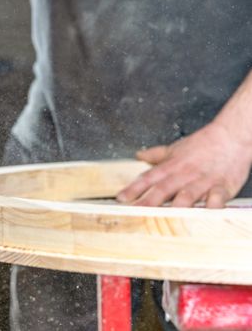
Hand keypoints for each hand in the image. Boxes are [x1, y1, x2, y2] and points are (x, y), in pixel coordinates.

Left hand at [117, 122, 251, 207]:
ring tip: (167, 217)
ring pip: (188, 194)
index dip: (134, 188)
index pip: (148, 177)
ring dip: (177, 206)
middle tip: (136, 212)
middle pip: (164, 188)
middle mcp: (185, 174)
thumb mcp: (176, 148)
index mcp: (172, 166)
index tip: (121, 198)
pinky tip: (204, 215)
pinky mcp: (223, 187)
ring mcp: (203, 181)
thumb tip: (138, 155)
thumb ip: (156, 155)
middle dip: (149, 201)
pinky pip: (217, 198)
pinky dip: (211, 206)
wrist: (232, 135)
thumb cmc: (203, 144)